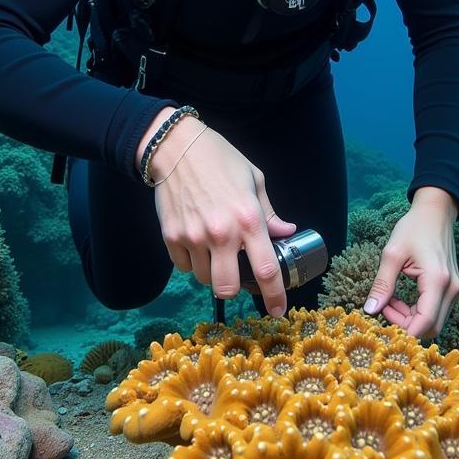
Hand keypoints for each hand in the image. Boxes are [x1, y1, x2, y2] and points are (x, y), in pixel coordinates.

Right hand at [142, 111, 296, 316]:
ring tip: (214, 250)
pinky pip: (183, 266)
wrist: (176, 147)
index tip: (278, 310)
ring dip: (212, 272)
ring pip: (204, 279)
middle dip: (234, 289)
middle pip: (227, 288)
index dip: (275, 296)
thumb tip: (287, 232)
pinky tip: (195, 241)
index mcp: (249, 219)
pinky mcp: (171, 237)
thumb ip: (269, 213)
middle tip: (236, 275)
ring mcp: (193, 237)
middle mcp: (222, 233)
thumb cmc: (220, 160)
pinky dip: (192, 262)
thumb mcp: (254, 180)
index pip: (266, 270)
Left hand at [362, 187, 458, 338]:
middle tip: (385, 306)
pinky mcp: (451, 288)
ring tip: (390, 299)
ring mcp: (454, 290)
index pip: (425, 323)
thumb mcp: (392, 254)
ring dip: (410, 319)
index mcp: (437, 280)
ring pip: (434, 322)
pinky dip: (417, 312)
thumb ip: (382, 284)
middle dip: (405, 325)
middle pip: (431, 328)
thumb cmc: (414, 227)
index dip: (403, 329)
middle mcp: (451, 289)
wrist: (436, 212)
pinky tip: (400, 298)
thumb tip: (370, 310)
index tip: (382, 316)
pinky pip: (435, 311)